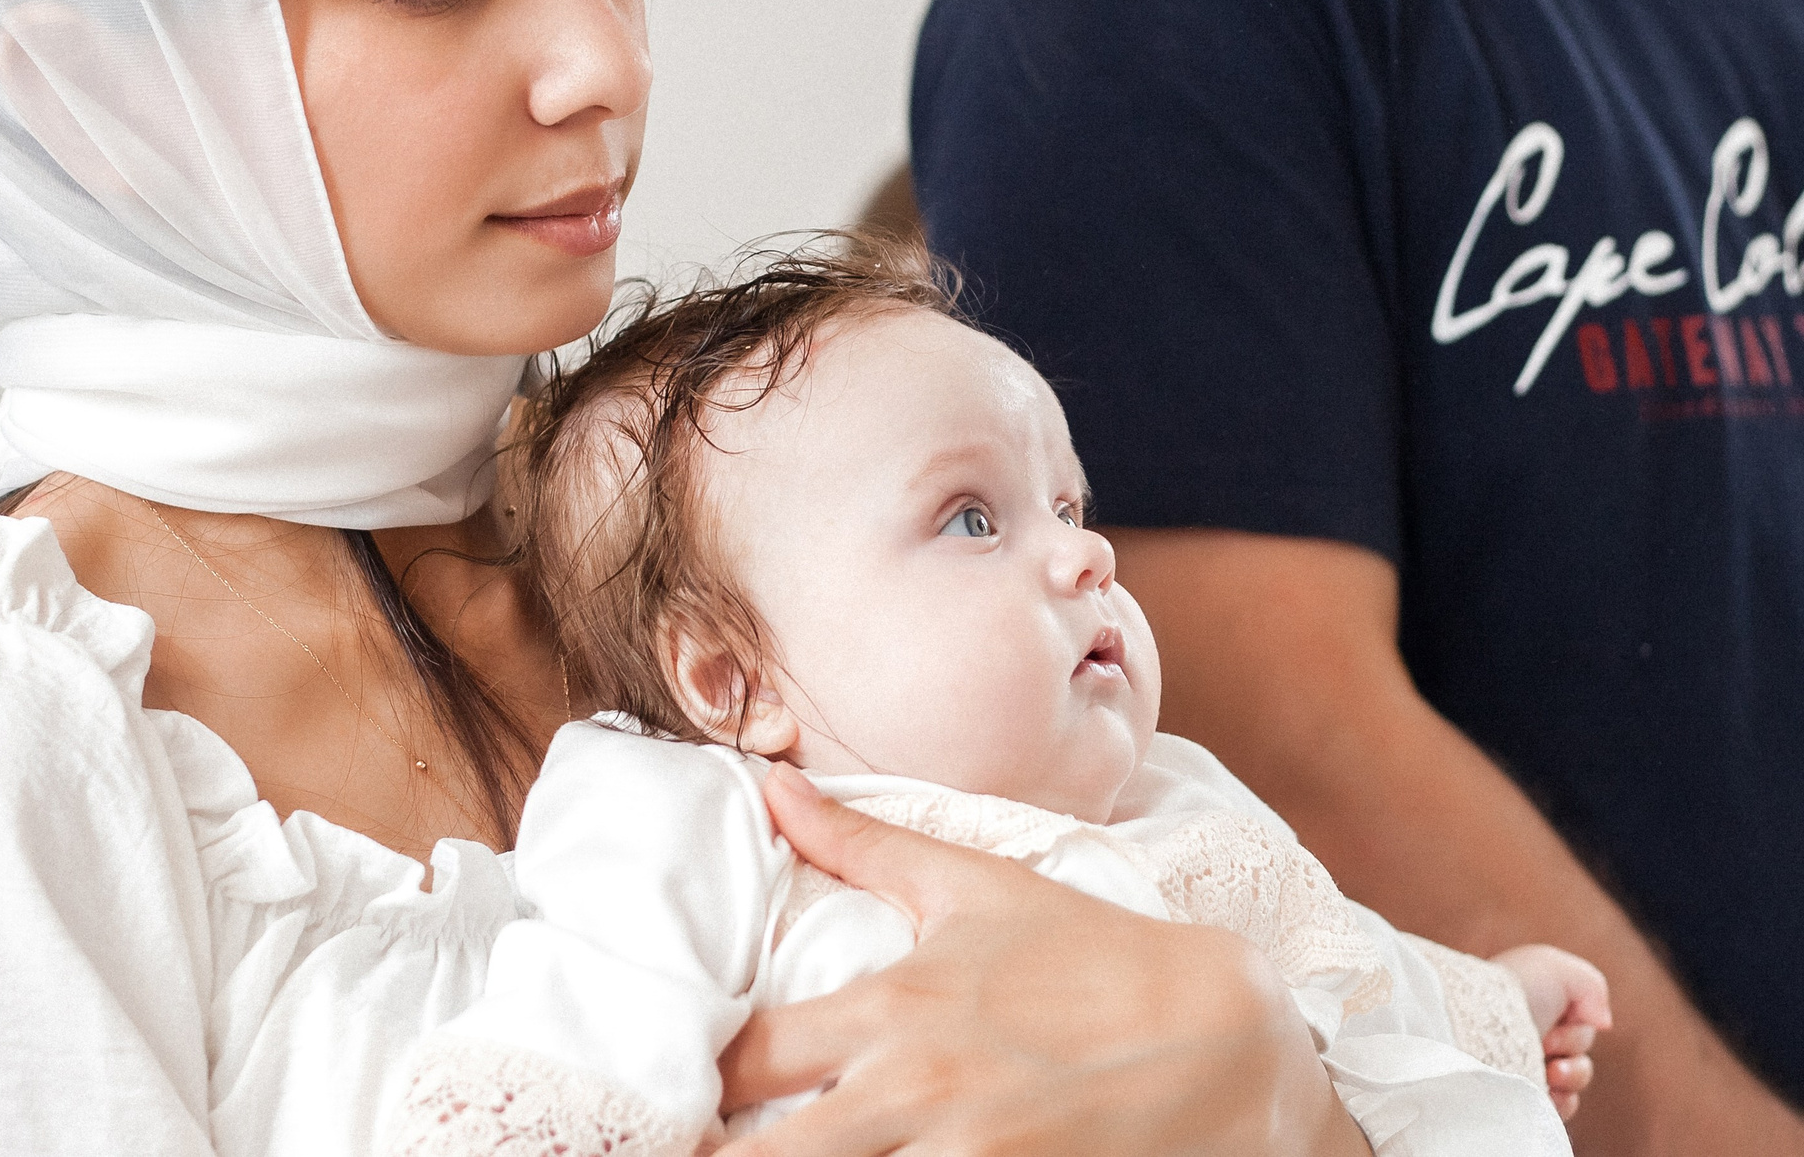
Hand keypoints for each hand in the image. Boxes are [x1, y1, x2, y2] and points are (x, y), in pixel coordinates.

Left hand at [715, 765, 1368, 1155]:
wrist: (1234, 1038)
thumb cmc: (1093, 956)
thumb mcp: (975, 889)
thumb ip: (859, 843)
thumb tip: (770, 782)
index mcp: (893, 1013)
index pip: (743, 1063)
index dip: (690, 1089)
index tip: (668, 1097)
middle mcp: (917, 1095)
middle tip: (691, 1149)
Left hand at [1494, 943, 1611, 1121]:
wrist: (1480, 1024)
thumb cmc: (1515, 990)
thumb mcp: (1557, 968)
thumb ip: (1590, 986)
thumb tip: (1601, 1022)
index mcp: (1532, 1009)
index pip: (1578, 1026)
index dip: (1578, 1025)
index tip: (1561, 1016)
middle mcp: (1525, 1038)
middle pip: (1579, 1054)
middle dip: (1573, 1047)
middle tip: (1545, 1041)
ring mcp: (1521, 1068)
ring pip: (1573, 1082)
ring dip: (1571, 1075)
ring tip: (1549, 1069)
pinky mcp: (1519, 1096)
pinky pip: (1560, 1108)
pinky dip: (1562, 1101)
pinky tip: (1548, 1090)